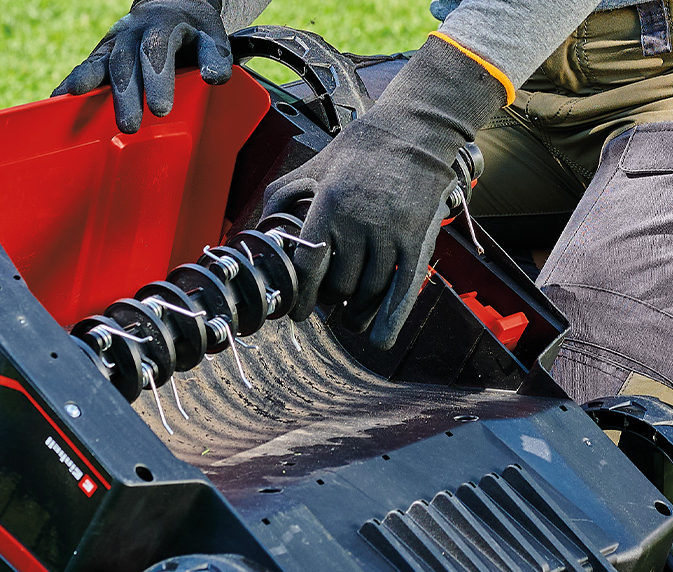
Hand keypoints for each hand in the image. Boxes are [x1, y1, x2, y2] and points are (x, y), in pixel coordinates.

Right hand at [53, 0, 232, 133]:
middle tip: (129, 125)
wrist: (170, 6)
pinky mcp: (102, 54)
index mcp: (162, 26)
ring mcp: (115, 43)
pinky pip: (85, 68)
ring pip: (102, 65)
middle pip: (126, 64)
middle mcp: (133, 33)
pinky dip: (71, 84)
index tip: (161, 109)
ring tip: (84, 112)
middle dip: (126, 96)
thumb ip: (215, 57)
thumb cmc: (192, 30)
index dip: (157, 80)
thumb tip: (216, 77)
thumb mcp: (211, 37)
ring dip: (92, 90)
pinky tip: (57, 101)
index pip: (157, 52)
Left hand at [263, 33, 508, 348]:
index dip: (301, 295)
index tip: (296, 312)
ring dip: (356, 312)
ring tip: (349, 316)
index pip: (310, 264)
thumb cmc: (360, 148)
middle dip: (330, 300)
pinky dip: (390, 319)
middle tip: (328, 303)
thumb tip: (254, 229)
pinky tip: (379, 339)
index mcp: (330, 204)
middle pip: (340, 285)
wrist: (416, 131)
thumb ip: (281, 196)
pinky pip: (402, 290)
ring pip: (369, 293)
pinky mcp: (418, 241)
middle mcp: (361, 222)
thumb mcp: (314, 165)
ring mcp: (392, 233)